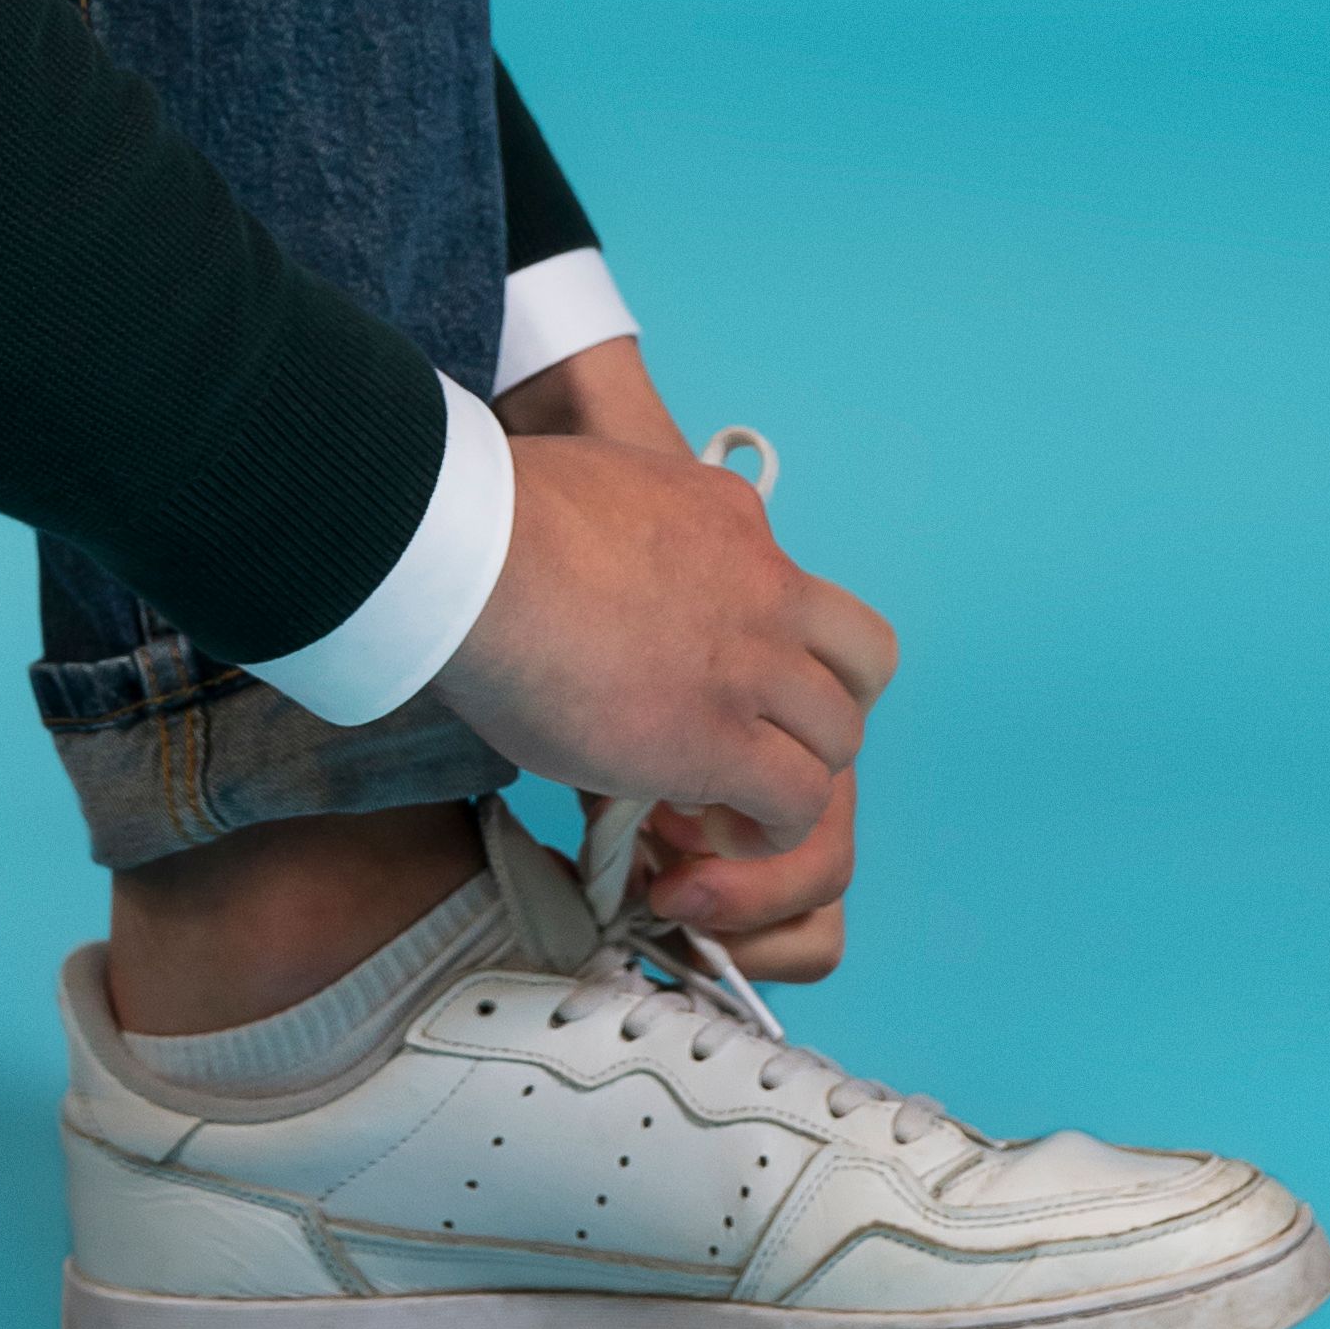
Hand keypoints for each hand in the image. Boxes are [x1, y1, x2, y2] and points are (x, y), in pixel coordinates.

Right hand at [443, 352, 896, 977]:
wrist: (469, 551)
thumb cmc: (486, 517)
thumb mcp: (585, 489)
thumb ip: (618, 531)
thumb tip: (579, 565)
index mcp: (725, 513)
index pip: (788, 585)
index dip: (764, 642)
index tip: (707, 677)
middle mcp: (761, 582)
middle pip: (860, 655)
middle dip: (814, 708)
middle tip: (752, 741)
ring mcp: (751, 663)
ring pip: (839, 735)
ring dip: (793, 774)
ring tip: (728, 807)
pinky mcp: (721, 738)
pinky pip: (797, 801)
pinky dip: (768, 831)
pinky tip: (712, 839)